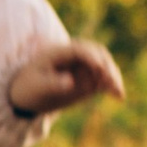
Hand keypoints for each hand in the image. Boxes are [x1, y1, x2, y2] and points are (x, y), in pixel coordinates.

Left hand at [7, 39, 121, 119]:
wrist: (27, 96)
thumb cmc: (28, 88)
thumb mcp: (37, 86)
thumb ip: (54, 83)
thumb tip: (71, 82)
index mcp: (58, 51)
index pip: (80, 49)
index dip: (92, 57)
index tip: (100, 68)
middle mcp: (74, 55)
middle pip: (97, 53)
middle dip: (107, 66)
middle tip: (112, 83)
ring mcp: (83, 66)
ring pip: (105, 65)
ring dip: (113, 77)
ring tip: (118, 93)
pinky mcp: (89, 78)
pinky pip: (105, 79)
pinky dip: (112, 85)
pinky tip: (119, 97)